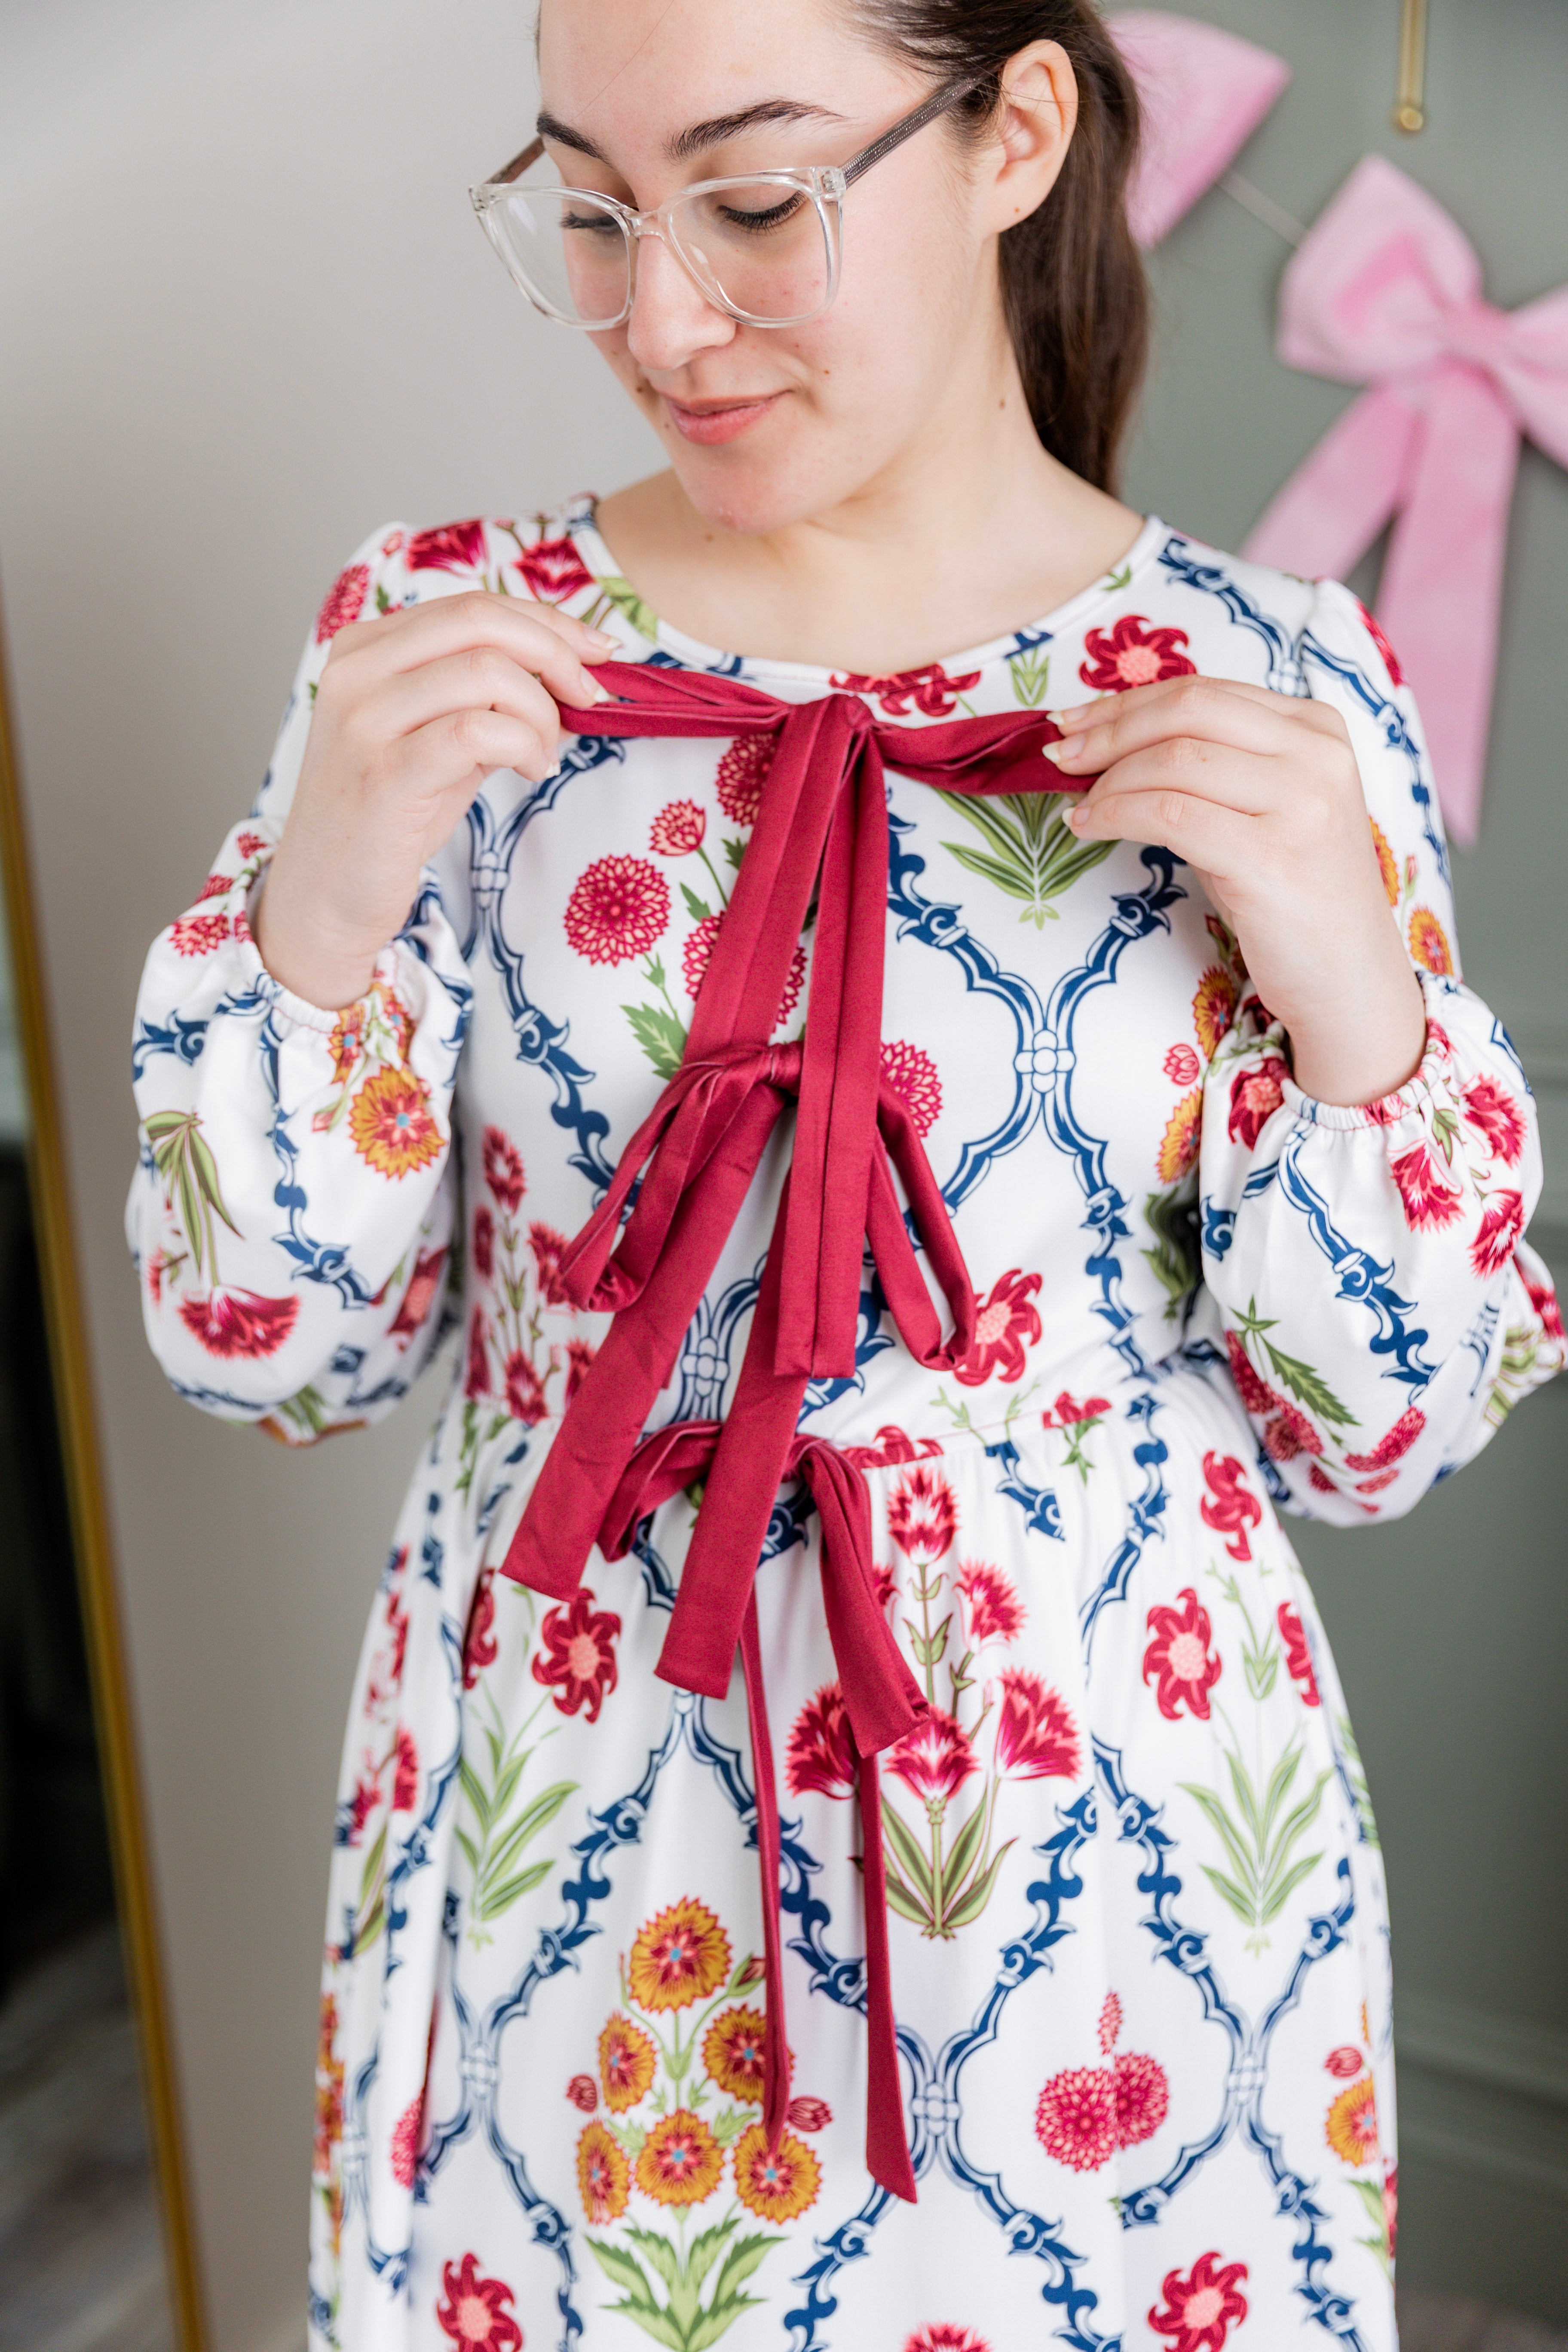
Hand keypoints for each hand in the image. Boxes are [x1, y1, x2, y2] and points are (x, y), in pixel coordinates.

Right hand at [257, 593, 615, 1008]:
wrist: (325, 894)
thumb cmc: (388, 817)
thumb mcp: (439, 740)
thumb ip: (486, 699)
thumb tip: (567, 672)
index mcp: (365, 648)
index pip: (470, 605)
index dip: (546, 622)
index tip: (596, 650)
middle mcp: (356, 671)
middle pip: (479, 621)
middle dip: (555, 652)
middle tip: (588, 695)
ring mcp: (363, 720)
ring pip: (485, 672)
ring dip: (540, 713)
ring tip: (542, 754)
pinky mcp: (382, 774)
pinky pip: (476, 732)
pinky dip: (524, 746)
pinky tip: (529, 771)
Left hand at [1047, 676, 1426, 1106]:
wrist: (1349, 979)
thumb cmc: (1292, 897)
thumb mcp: (1260, 811)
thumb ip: (1209, 766)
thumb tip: (1106, 743)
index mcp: (1316, 727)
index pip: (1204, 691)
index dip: (1126, 704)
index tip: (1073, 723)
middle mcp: (1316, 754)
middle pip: (1187, 711)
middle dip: (1108, 730)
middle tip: (1058, 756)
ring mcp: (1302, 804)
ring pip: (1175, 761)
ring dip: (1107, 780)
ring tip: (1076, 805)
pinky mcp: (1273, 858)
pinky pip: (1172, 816)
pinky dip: (1118, 815)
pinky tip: (1090, 828)